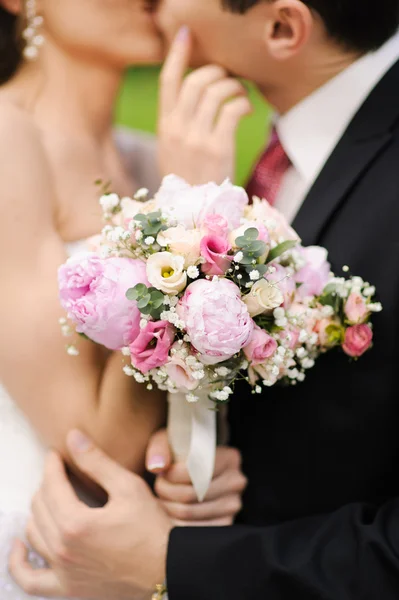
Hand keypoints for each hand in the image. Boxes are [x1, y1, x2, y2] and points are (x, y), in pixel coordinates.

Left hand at [9, 430, 171, 599]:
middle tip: (59, 472)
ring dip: (38, 511)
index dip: (52, 464)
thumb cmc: (152, 528)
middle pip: (40, 507)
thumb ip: (96, 461)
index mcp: (76, 524)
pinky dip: (19, 563)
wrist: (168, 568)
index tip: (56, 454)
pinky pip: (30, 580)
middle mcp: (63, 550)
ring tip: (50, 498)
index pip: (52, 485)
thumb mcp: (128, 487)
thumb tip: (72, 437)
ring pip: (33, 534)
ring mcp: (63, 573)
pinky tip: (20, 547)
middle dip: (47, 484)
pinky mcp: (68, 589)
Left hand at [147, 429, 246, 525]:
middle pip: (191, 494)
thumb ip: (160, 448)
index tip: (163, 472)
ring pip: (188, 513)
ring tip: (163, 497)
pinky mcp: (224, 526)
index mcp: (230, 458)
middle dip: (166, 491)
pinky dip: (173, 524)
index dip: (173, 474)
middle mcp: (236, 482)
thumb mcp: (169, 441)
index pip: (197, 470)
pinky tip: (170, 513)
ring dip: (167, 506)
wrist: (192, 470)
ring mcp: (233, 506)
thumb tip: (157, 467)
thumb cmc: (180, 453)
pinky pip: (191, 531)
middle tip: (159, 485)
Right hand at [158, 26, 252, 184]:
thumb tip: (194, 96)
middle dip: (217, 72)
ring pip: (216, 91)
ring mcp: (196, 138)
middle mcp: (177, 129)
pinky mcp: (218, 147)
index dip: (177, 54)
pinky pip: (232, 109)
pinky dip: (243, 104)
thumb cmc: (187, 181)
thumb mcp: (171, 151)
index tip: (187, 34)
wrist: (194, 212)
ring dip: (233, 86)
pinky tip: (247, 111)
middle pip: (196, 80)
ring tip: (240, 95)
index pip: (167, 81)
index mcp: (164, 127)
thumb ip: (177, 124)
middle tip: (228, 79)